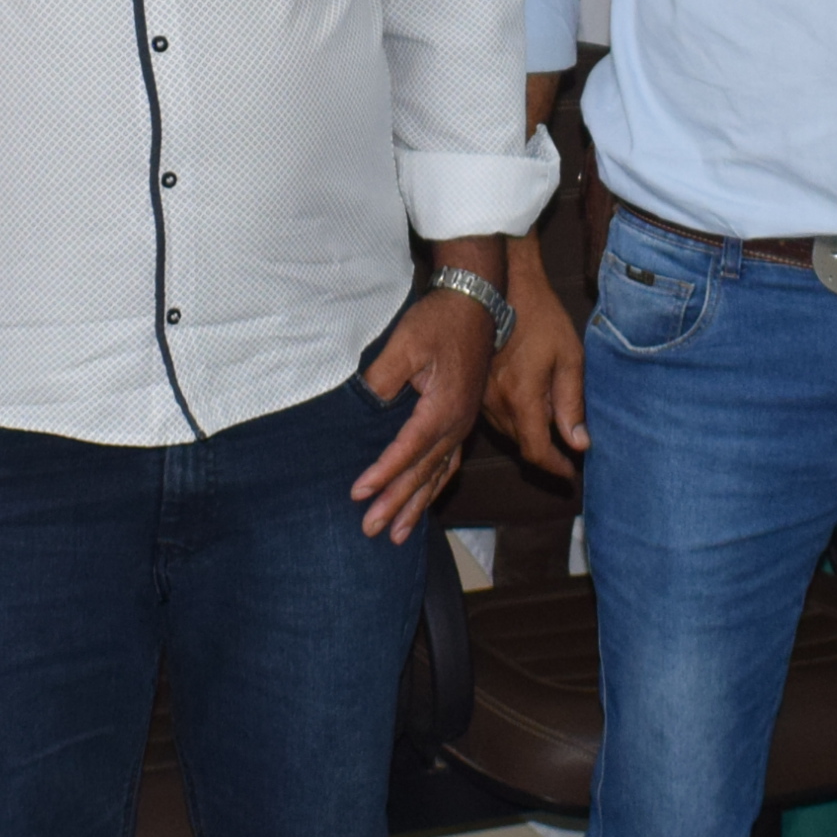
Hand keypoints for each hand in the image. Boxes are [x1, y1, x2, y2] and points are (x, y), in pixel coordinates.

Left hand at [348, 262, 494, 542]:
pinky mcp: (464, 419)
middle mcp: (458, 423)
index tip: (358, 494)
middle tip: (372, 531)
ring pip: (439, 475)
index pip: (407, 451)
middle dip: (397, 504)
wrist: (478, 302)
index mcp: (444, 408)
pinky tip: (425, 500)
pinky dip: (435, 486)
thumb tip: (361, 408)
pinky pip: (450, 462)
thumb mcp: (405, 344)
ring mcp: (463, 424)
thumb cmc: (440, 321)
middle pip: (423, 473)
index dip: (382, 474)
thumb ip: (382, 380)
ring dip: (418, 505)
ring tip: (398, 535)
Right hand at [482, 231, 587, 479]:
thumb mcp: (569, 358)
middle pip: (521, 445)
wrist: (502, 287)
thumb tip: (579, 444)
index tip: (571, 474)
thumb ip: (572, 404)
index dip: (555, 468)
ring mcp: (480, 396)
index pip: (537, 451)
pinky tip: (527, 410)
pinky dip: (513, 422)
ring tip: (550, 434)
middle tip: (567, 455)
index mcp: (522, 399)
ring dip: (527, 438)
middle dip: (544, 454)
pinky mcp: (472, 387)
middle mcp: (496, 404)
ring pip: (506, 433)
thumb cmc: (541, 318)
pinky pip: (494, 417)